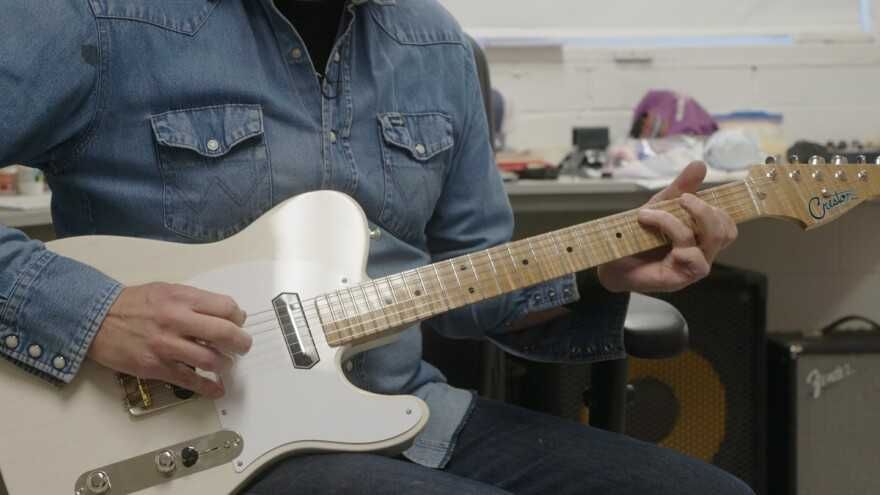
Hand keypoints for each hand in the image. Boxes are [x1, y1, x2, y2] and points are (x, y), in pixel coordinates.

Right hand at [88, 283, 251, 397]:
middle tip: (242, 347)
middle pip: (224, 333)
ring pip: (210, 359)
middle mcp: (177, 320)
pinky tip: (217, 389)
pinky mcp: (156, 366)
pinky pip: (189, 380)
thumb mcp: (167, 290)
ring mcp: (167, 345)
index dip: (238, 318)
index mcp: (182, 298)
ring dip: (224, 364)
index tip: (238, 323)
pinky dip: (208, 387)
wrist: (97, 319)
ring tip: (224, 364)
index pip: (226, 307)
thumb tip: (225, 314)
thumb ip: (195, 301)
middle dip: (241, 343)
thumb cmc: (134, 304)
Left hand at [597, 161, 737, 292]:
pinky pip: (692, 256)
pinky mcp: (680, 278)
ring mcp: (692, 267)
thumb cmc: (636, 236)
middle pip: (725, 230)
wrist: (609, 261)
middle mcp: (702, 253)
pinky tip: (651, 234)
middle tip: (679, 200)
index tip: (688, 196)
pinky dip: (674, 235)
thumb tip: (700, 164)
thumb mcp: (658, 206)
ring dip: (679, 220)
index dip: (719, 208)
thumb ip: (680, 188)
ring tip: (650, 214)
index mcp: (700, 237)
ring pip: (710, 239)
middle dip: (703, 210)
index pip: (726, 223)